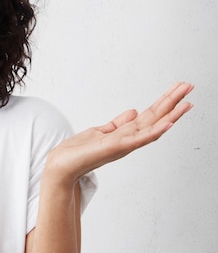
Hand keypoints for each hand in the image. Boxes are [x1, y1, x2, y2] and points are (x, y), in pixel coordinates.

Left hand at [45, 82, 193, 185]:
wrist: (63, 166)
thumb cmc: (80, 151)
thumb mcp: (102, 131)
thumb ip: (119, 123)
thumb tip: (133, 111)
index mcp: (126, 133)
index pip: (150, 115)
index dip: (165, 102)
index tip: (178, 89)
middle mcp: (129, 139)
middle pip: (156, 117)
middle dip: (173, 102)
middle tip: (190, 86)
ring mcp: (125, 144)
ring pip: (154, 126)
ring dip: (172, 114)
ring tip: (187, 102)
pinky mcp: (117, 147)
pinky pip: (140, 139)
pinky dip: (155, 131)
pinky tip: (168, 123)